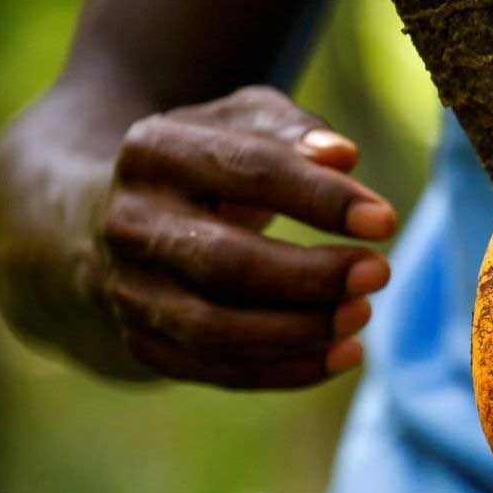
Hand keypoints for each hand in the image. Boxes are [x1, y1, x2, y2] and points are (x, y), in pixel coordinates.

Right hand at [95, 86, 395, 388]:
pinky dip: (285, 371)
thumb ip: (291, 130)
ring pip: (215, 329)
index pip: (248, 172)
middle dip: (312, 276)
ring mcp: (128, 290)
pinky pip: (215, 370)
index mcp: (154, 152)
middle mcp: (130, 223)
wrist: (107, 213)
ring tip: (362, 314)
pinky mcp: (141, 342)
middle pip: (226, 263)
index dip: (320, 199)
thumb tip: (342, 156)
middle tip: (380, 272)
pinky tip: (343, 354)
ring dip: (299, 331)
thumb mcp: (241, 122)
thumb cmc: (206, 160)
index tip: (385, 221)